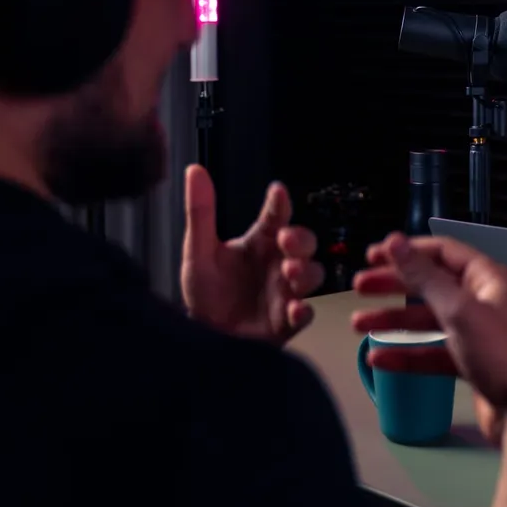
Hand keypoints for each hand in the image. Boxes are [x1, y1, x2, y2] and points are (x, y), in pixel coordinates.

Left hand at [181, 164, 322, 343]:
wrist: (202, 336)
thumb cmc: (206, 291)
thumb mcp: (197, 251)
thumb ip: (200, 212)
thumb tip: (194, 170)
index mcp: (259, 243)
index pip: (275, 216)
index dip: (279, 203)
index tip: (277, 192)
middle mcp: (277, 263)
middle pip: (304, 243)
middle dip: (301, 239)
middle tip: (285, 240)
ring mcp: (285, 292)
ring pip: (312, 275)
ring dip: (306, 271)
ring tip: (289, 272)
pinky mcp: (286, 321)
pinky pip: (305, 314)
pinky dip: (304, 311)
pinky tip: (294, 308)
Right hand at [351, 233, 506, 444]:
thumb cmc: (500, 354)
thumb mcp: (459, 309)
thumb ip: (423, 277)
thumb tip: (395, 242)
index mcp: (488, 279)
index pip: (442, 252)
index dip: (407, 251)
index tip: (373, 256)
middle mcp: (484, 301)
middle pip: (431, 285)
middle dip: (394, 285)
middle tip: (360, 287)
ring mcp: (478, 333)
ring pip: (428, 320)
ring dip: (394, 321)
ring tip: (358, 325)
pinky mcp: (471, 363)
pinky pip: (434, 352)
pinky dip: (408, 354)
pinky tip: (380, 359)